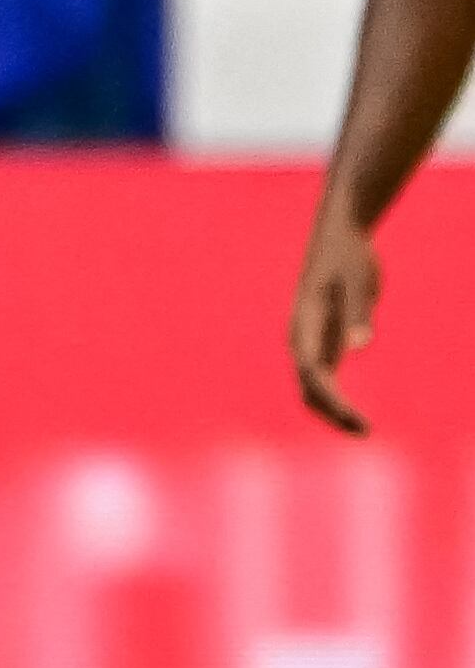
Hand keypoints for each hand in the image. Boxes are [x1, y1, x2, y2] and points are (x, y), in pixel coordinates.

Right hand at [291, 204, 380, 435]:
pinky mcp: (325, 341)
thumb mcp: (359, 281)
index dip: (329, 396)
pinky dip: (336, 402)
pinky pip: (323, 381)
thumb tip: (359, 346)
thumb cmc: (349, 257)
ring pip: (312, 388)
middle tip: (364, 430)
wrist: (340, 237)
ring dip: (333, 412)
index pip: (310, 371)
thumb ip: (358, 313)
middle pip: (307, 387)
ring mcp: (311, 342)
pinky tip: (354, 416)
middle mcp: (302, 339)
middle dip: (332, 412)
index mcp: (304, 324)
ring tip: (363, 430)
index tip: (352, 415)